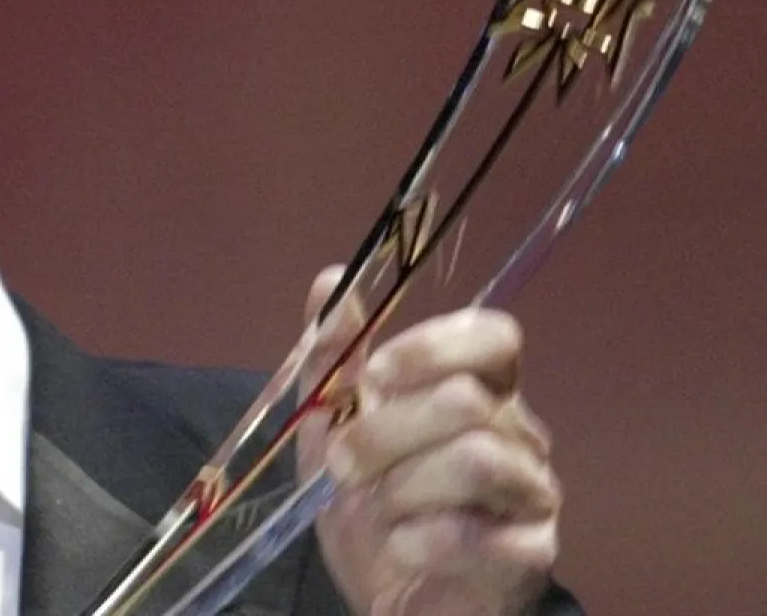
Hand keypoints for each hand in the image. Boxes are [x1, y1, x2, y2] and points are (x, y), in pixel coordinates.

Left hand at [299, 267, 560, 615]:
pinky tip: (402, 546)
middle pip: (468, 400)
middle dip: (386, 430)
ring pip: (478, 459)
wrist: (386, 594)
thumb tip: (330, 280)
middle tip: (343, 462)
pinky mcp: (530, 556)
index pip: (496, 336)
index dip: (435, 346)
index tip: (375, 373)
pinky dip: (423, 539)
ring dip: (404, 484)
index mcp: (478, 390)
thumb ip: (332, 357)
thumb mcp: (331, 425)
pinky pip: (482, 535)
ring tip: (375, 505)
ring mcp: (532, 495)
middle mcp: (518, 434)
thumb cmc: (366, 501)